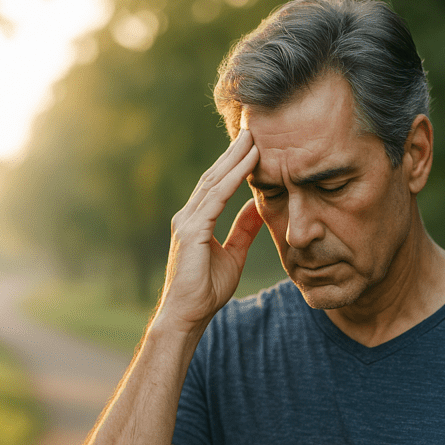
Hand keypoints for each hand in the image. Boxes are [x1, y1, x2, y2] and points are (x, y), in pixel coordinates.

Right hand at [158, 129, 261, 330]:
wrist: (187, 316)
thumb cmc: (206, 291)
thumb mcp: (233, 255)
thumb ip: (243, 230)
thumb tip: (257, 206)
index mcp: (196, 220)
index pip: (217, 184)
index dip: (234, 163)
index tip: (252, 144)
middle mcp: (188, 216)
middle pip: (214, 175)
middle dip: (234, 151)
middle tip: (252, 128)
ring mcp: (187, 221)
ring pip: (214, 182)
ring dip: (235, 158)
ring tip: (253, 137)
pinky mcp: (191, 231)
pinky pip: (215, 199)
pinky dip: (232, 179)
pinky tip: (247, 164)